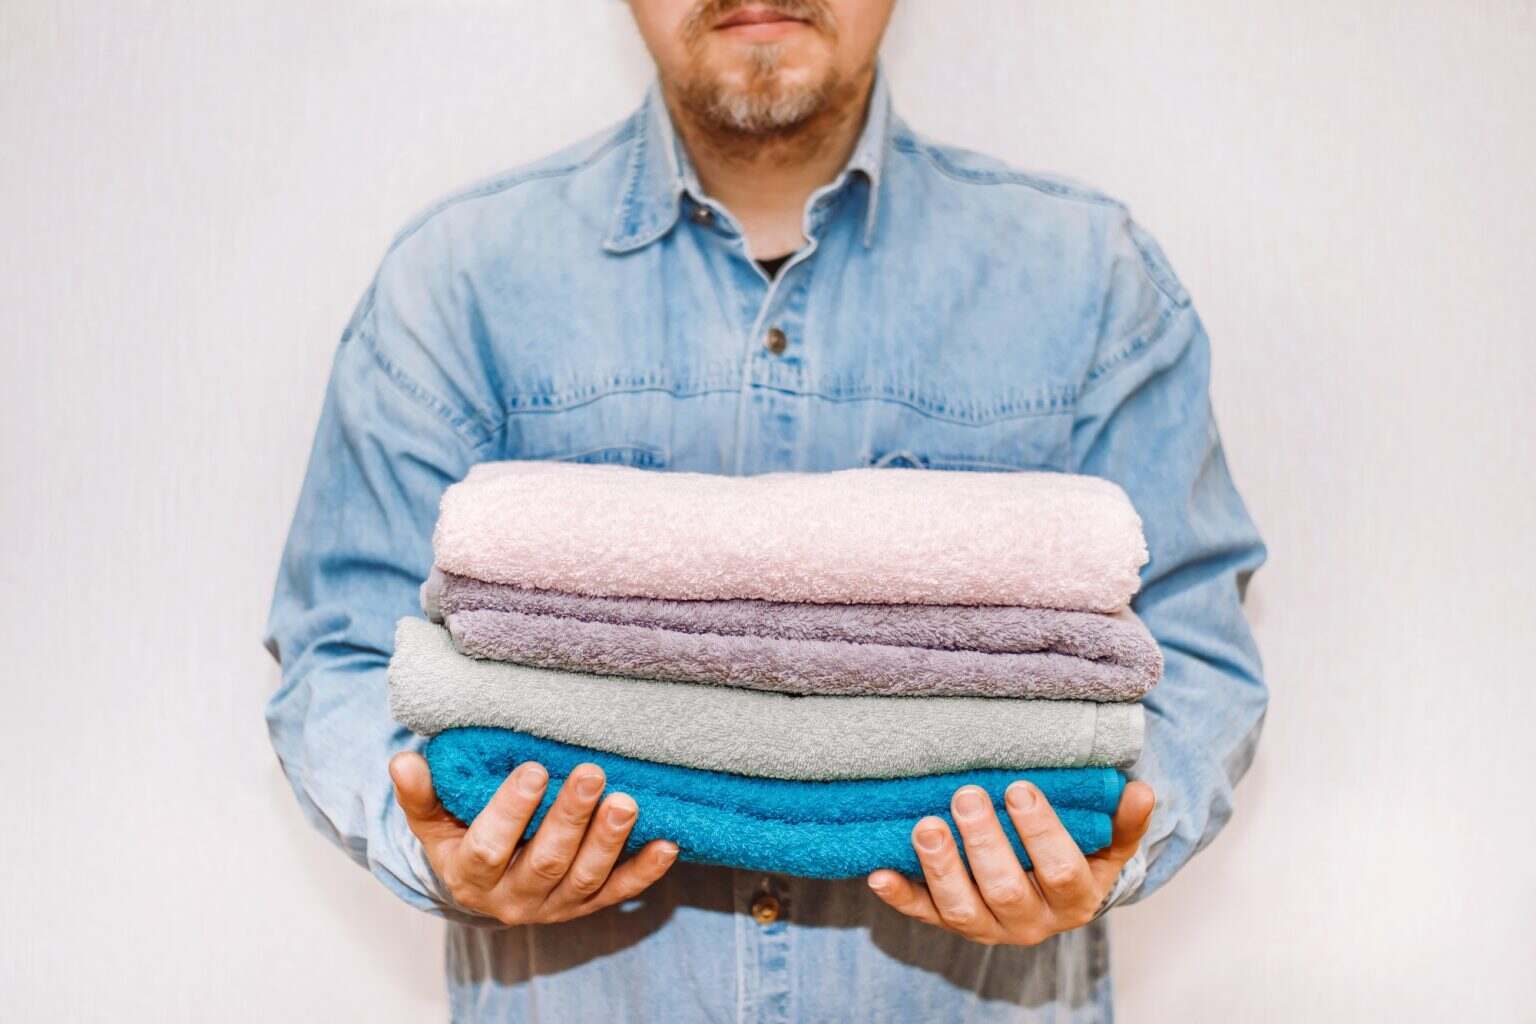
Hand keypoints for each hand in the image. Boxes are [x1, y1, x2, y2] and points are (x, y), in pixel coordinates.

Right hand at [389, 752, 678, 924]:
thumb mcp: (433, 822)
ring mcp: (555, 906)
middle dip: (570, 818)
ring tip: (627, 801)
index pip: (490, 846)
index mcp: (472, 874)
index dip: (512, 811)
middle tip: (591, 773)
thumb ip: (420, 795)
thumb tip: (403, 761)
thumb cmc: (459, 839)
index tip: (533, 769)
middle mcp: (514, 898)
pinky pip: (619, 893)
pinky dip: (645, 872)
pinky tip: (668, 844)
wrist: (484, 888)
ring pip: (586, 878)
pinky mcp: (588, 906)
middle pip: (546, 861)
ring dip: (609, 841)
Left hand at [866, 780, 1154, 945]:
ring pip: (960, 908)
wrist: (1048, 897)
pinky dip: (900, 896)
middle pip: (1005, 890)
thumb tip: (1141, 790)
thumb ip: (1124, 822)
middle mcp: (1029, 922)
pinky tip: (878, 873)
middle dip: (985, 843)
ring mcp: (986, 925)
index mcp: (1073, 899)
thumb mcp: (1109, 844)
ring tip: (926, 824)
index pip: (1061, 870)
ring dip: (941, 866)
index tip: (1020, 789)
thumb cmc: (1080, 856)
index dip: (1041, 833)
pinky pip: (922, 914)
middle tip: (967, 795)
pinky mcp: (948, 922)